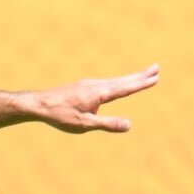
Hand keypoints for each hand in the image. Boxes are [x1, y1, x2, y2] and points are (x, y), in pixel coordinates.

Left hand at [31, 64, 158, 132]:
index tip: (155, 77)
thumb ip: (106, 124)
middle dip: (140, 75)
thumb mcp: (83, 124)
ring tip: (142, 75)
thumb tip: (129, 125)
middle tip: (156, 68)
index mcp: (98, 93)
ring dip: (130, 77)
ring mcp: (87, 84)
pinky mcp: (81, 87)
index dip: (141, 83)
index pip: (125, 88)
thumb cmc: (59, 115)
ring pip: (114, 81)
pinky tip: (117, 85)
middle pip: (122, 80)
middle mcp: (95, 85)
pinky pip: (105, 83)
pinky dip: (117, 81)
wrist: (36, 104)